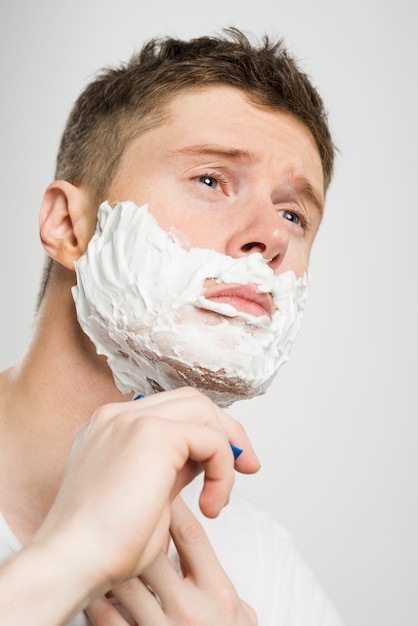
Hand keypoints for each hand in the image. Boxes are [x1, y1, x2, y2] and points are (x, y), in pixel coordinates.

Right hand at [34, 387, 259, 603]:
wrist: (73, 561)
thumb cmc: (104, 541)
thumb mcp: (145, 492)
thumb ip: (171, 466)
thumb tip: (205, 458)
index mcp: (111, 426)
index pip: (172, 409)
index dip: (206, 431)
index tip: (230, 465)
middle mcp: (118, 415)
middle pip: (191, 401)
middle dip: (226, 431)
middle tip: (246, 467)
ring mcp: (132, 419)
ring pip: (203, 410)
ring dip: (225, 450)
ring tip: (221, 496)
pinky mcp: (152, 433)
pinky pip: (210, 439)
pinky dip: (222, 471)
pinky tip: (212, 506)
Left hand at [86, 495, 257, 624]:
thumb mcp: (236, 612)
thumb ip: (218, 575)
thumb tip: (195, 539)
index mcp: (218, 593)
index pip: (189, 533)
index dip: (167, 503)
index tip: (152, 484)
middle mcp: (191, 612)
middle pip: (151, 549)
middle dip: (132, 522)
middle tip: (116, 501)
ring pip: (123, 579)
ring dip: (108, 555)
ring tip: (99, 534)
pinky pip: (106, 617)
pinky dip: (97, 593)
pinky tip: (93, 578)